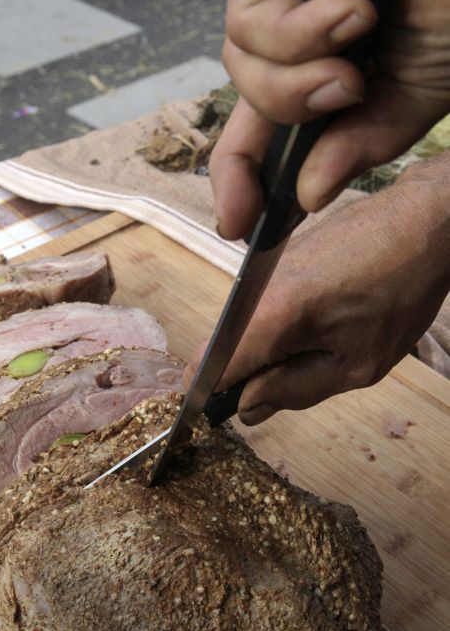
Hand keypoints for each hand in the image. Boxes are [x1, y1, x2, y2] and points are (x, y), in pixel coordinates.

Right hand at [187, 160, 449, 422]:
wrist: (421, 222)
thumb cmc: (399, 295)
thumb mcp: (356, 365)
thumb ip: (294, 391)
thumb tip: (246, 408)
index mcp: (271, 318)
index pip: (208, 367)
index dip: (214, 394)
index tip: (237, 408)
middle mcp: (253, 289)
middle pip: (223, 348)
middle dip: (249, 372)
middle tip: (301, 375)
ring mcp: (262, 269)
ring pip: (243, 327)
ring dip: (269, 346)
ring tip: (323, 340)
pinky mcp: (275, 258)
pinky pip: (260, 304)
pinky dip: (281, 321)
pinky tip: (325, 316)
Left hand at [212, 0, 449, 239]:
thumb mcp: (418, 92)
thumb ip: (363, 142)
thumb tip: (310, 194)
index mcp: (331, 62)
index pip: (266, 126)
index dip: (243, 176)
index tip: (237, 223)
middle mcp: (301, 25)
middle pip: (247, 91)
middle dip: (285, 113)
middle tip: (344, 96)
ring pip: (240, 57)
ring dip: (294, 80)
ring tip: (351, 62)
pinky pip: (249, 13)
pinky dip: (295, 34)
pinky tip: (352, 16)